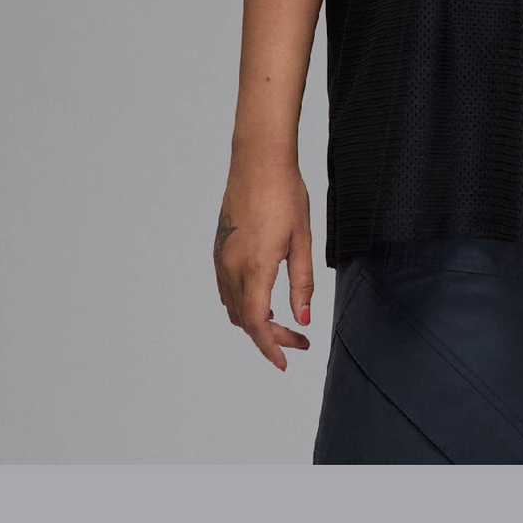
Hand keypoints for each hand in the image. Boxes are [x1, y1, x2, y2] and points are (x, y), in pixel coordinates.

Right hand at [213, 159, 314, 370]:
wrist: (258, 161)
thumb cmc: (285, 195)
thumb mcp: (302, 240)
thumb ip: (302, 283)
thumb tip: (304, 318)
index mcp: (254, 268)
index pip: (258, 323)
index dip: (271, 347)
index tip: (285, 361)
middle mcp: (231, 267)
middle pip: (245, 319)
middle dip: (270, 336)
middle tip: (298, 340)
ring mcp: (221, 257)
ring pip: (233, 306)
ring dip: (255, 320)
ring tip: (283, 321)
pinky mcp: (218, 248)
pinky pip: (225, 288)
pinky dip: (242, 303)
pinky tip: (262, 298)